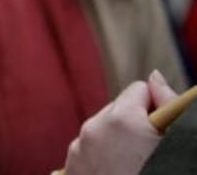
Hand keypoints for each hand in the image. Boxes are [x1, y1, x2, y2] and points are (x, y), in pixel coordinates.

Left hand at [63, 70, 177, 174]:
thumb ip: (168, 104)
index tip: (161, 130)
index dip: (155, 109)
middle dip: (133, 124)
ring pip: (101, 129)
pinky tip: (113, 172)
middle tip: (147, 151)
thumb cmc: (160, 171)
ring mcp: (78, 149)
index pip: (139, 89)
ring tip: (132, 165)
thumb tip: (154, 76)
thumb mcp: (173, 140)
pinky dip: (99, 158)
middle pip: (118, 109)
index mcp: (122, 119)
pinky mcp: (69, 168)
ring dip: (116, 141)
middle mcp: (93, 128)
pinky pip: (86, 149)